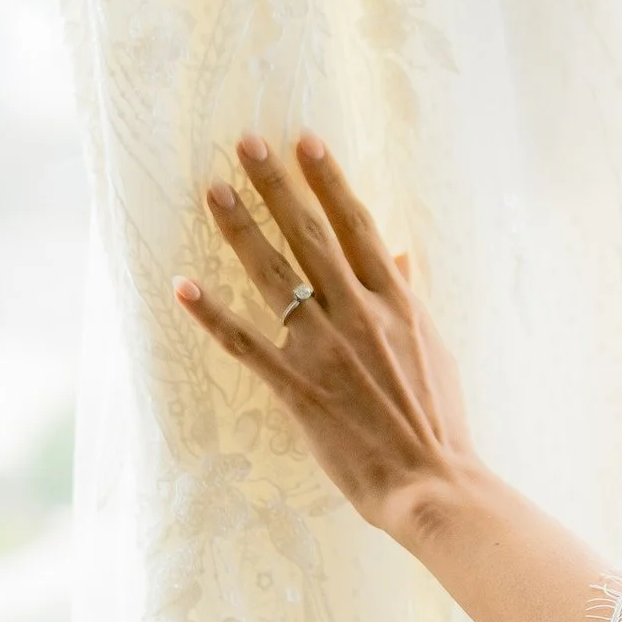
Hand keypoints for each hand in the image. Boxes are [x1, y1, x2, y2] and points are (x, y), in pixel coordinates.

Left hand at [178, 132, 469, 535]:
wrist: (430, 480)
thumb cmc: (437, 415)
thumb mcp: (433, 344)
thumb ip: (410, 295)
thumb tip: (399, 254)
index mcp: (395, 300)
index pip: (356, 224)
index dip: (328, 180)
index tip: (305, 141)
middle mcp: (358, 313)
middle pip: (310, 235)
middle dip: (277, 185)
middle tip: (246, 143)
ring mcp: (324, 349)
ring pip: (274, 276)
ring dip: (241, 230)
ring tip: (215, 191)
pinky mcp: (296, 387)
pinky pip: (245, 343)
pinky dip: (212, 314)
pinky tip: (184, 285)